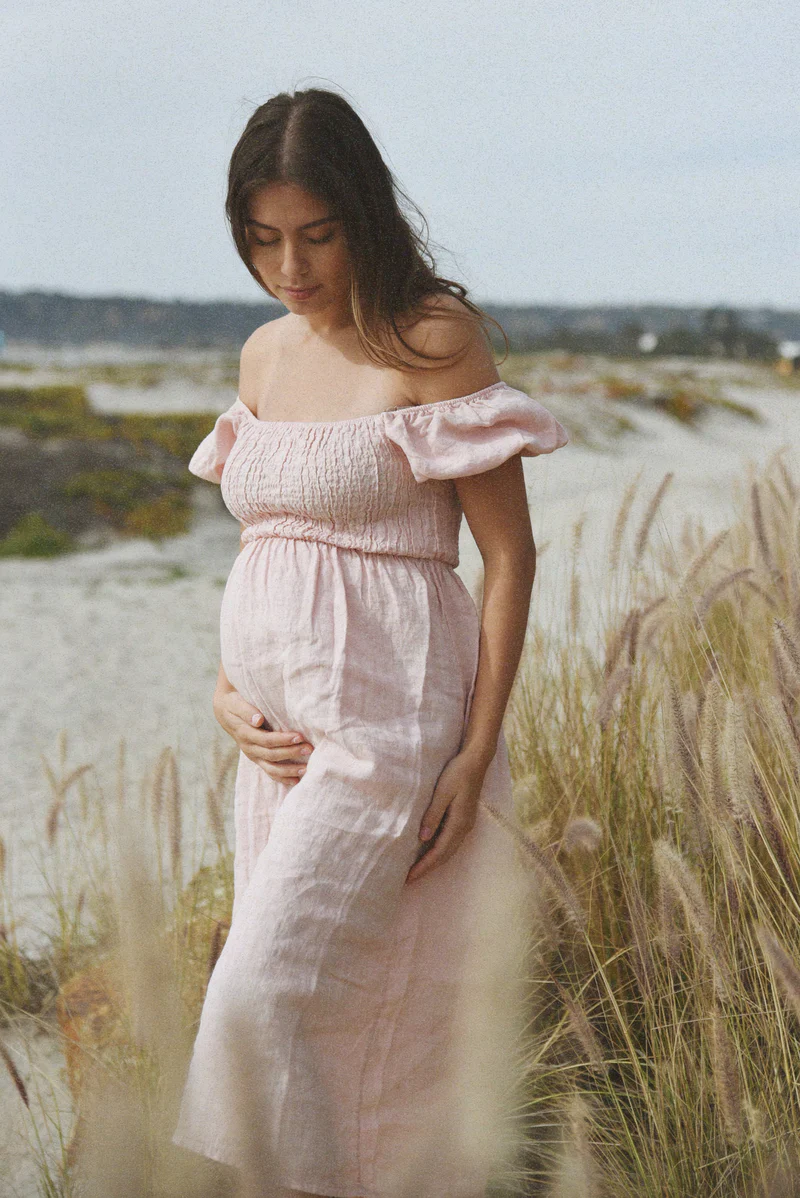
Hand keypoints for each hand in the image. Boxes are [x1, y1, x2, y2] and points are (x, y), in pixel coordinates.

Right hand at [213, 689, 313, 784]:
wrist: (225, 713)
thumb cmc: (235, 704)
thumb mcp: (236, 703)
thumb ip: (247, 711)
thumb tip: (258, 720)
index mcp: (245, 734)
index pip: (266, 740)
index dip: (283, 740)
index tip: (300, 736)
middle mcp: (249, 748)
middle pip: (272, 755)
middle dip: (291, 753)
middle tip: (309, 748)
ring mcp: (253, 756)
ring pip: (271, 768)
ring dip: (289, 770)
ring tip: (306, 769)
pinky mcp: (258, 759)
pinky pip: (270, 772)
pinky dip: (282, 778)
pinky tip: (296, 780)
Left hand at [405, 748, 489, 883]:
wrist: (476, 761)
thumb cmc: (457, 773)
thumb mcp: (442, 792)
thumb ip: (433, 815)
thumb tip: (423, 838)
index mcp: (459, 823)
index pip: (439, 852)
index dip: (424, 866)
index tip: (409, 877)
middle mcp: (464, 828)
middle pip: (445, 856)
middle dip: (427, 868)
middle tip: (409, 879)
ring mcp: (466, 824)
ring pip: (448, 850)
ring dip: (433, 861)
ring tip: (417, 869)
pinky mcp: (464, 819)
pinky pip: (450, 842)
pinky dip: (439, 851)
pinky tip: (429, 851)